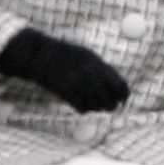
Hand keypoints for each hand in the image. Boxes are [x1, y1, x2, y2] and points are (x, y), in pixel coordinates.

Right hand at [0, 28, 129, 112]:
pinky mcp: (67, 94)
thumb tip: (119, 86)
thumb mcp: (89, 57)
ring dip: (96, 106)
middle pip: (110, 103)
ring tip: (90, 98)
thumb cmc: (66, 54)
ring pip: (97, 108)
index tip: (120, 98)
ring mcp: (80, 86)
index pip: (122, 88)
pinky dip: (84, 107)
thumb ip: (104, 71)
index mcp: (100, 66)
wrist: (41, 55)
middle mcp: (93, 77)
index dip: (122, 96)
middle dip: (110, 104)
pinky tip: (80, 100)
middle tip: (106, 103)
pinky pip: (83, 109)